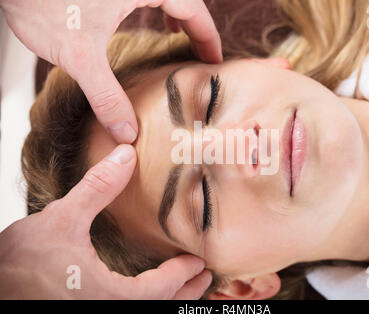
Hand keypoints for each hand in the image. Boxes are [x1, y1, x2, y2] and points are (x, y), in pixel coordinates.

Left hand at [0, 0, 221, 143]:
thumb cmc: (39, 1)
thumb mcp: (80, 55)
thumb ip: (107, 95)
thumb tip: (127, 130)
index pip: (193, 9)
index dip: (208, 37)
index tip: (216, 59)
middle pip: (183, 0)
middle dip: (196, 28)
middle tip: (203, 55)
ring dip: (175, 15)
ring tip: (179, 39)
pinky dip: (152, 6)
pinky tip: (146, 20)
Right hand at [0, 145, 211, 298]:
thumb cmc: (20, 263)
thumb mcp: (63, 219)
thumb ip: (98, 188)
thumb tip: (125, 155)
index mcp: (109, 297)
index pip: (161, 290)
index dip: (182, 275)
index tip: (198, 261)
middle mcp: (106, 312)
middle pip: (159, 309)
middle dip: (186, 294)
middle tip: (204, 278)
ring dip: (168, 302)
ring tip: (185, 289)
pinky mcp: (83, 312)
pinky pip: (128, 313)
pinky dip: (146, 304)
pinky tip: (144, 294)